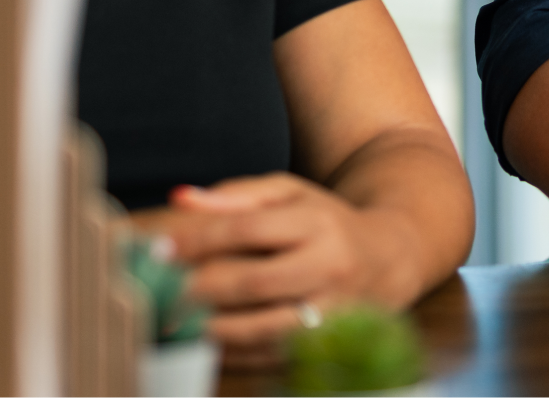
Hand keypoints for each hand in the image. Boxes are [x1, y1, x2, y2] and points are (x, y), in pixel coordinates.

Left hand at [130, 173, 424, 369]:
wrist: (389, 260)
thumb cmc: (327, 223)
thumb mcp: (291, 193)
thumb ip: (237, 194)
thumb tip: (182, 199)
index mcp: (316, 222)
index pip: (249, 228)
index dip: (199, 239)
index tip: (160, 248)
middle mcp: (328, 266)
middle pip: (252, 281)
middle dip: (197, 289)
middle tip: (159, 291)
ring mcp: (331, 311)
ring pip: (260, 328)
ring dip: (210, 328)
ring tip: (175, 321)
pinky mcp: (327, 346)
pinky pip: (270, 356)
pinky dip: (232, 352)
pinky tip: (206, 339)